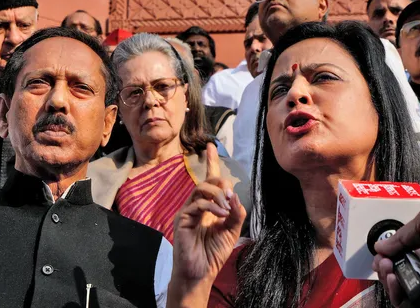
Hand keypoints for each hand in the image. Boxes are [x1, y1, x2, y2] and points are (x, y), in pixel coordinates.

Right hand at [168, 143, 246, 306]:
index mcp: (208, 207)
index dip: (211, 162)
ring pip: (201, 188)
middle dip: (221, 184)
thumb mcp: (231, 232)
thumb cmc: (212, 254)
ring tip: (226, 209)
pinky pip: (196, 203)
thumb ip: (236, 214)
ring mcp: (188, 211)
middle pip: (207, 180)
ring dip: (217, 194)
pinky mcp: (183, 219)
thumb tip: (235, 198)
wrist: (200, 273)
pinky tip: (220, 216)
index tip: (211, 146)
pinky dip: (211, 206)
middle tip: (230, 198)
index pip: (209, 180)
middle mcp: (196, 205)